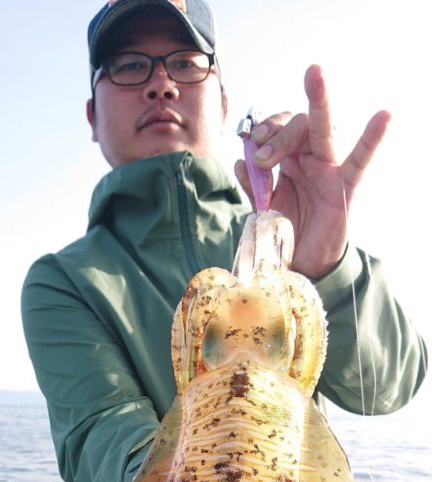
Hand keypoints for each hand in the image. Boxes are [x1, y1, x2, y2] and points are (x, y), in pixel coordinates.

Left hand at [234, 64, 390, 278]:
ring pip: (324, 130)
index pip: (277, 129)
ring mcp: (329, 168)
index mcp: (288, 159)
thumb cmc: (285, 230)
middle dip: (278, 132)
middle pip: (298, 125)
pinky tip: (384, 116)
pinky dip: (372, 138)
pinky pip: (361, 160)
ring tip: (314, 74)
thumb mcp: (263, 206)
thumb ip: (253, 184)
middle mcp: (309, 157)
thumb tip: (241, 160)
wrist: (301, 263)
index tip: (251, 145)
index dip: (263, 132)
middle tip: (263, 156)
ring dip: (319, 102)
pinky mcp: (346, 186)